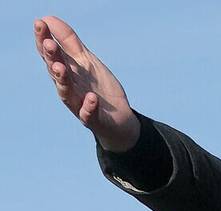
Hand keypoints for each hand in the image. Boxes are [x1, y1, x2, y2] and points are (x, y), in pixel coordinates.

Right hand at [33, 16, 137, 151]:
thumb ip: (70, 42)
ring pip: (65, 91)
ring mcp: (78, 103)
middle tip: (49, 44)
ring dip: (62, 79)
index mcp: (66, 70)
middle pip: (55, 70)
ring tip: (61, 67)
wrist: (120, 119)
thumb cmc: (99, 87)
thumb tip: (49, 18)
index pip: (50, 53)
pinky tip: (91, 98)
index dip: (44, 39)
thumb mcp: (86, 61)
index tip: (40, 23)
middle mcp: (67, 86)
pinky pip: (88, 114)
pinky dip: (88, 107)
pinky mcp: (93, 119)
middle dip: (52, 57)